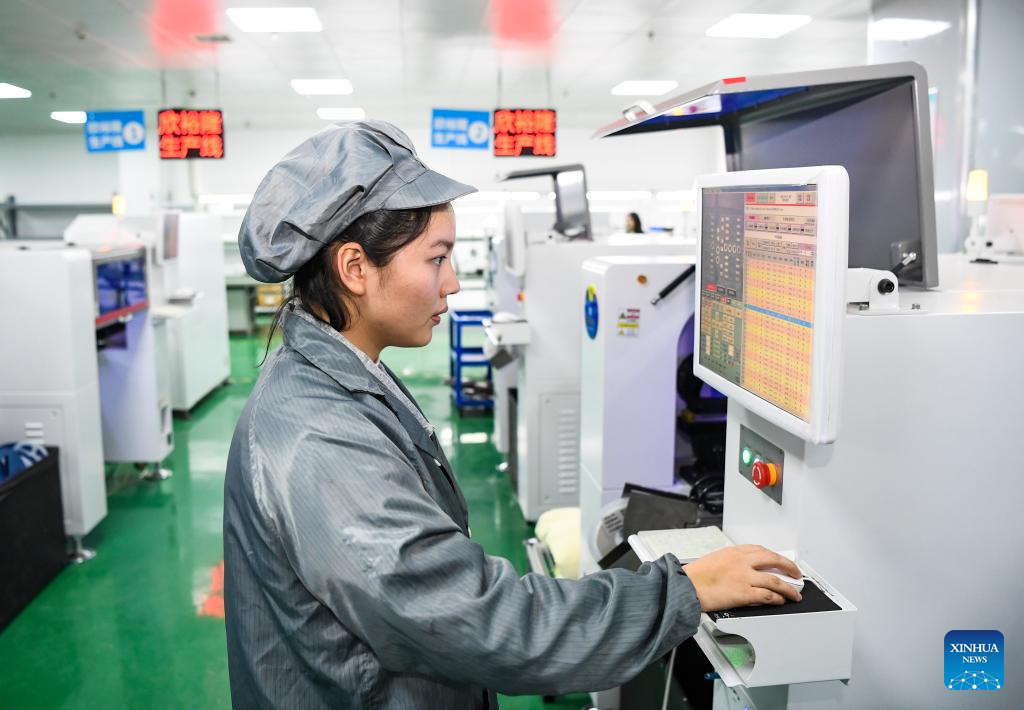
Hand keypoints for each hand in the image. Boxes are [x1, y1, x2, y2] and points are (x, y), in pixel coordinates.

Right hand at [683, 545, 801, 610]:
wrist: (685, 586)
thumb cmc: (694, 576)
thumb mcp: (713, 560)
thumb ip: (730, 563)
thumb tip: (743, 571)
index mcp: (733, 552)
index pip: (760, 550)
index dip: (774, 556)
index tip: (779, 561)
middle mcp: (741, 561)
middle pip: (773, 560)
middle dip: (789, 567)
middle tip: (796, 573)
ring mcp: (744, 577)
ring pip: (775, 580)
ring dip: (788, 588)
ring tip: (794, 594)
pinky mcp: (744, 593)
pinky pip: (767, 595)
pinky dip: (777, 598)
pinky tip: (781, 601)